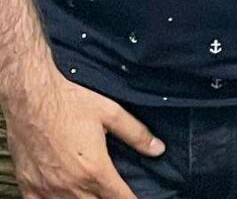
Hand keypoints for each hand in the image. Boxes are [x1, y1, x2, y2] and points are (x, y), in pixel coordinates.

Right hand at [8, 72, 162, 198]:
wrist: (32, 99)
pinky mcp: (29, 187)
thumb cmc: (70, 103)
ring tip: (94, 194)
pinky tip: (62, 196)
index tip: (137, 198)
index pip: (119, 198)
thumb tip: (158, 149)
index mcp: (94, 169)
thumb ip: (136, 134)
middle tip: (115, 193)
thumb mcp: (111, 113)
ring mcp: (47, 189)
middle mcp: (71, 185)